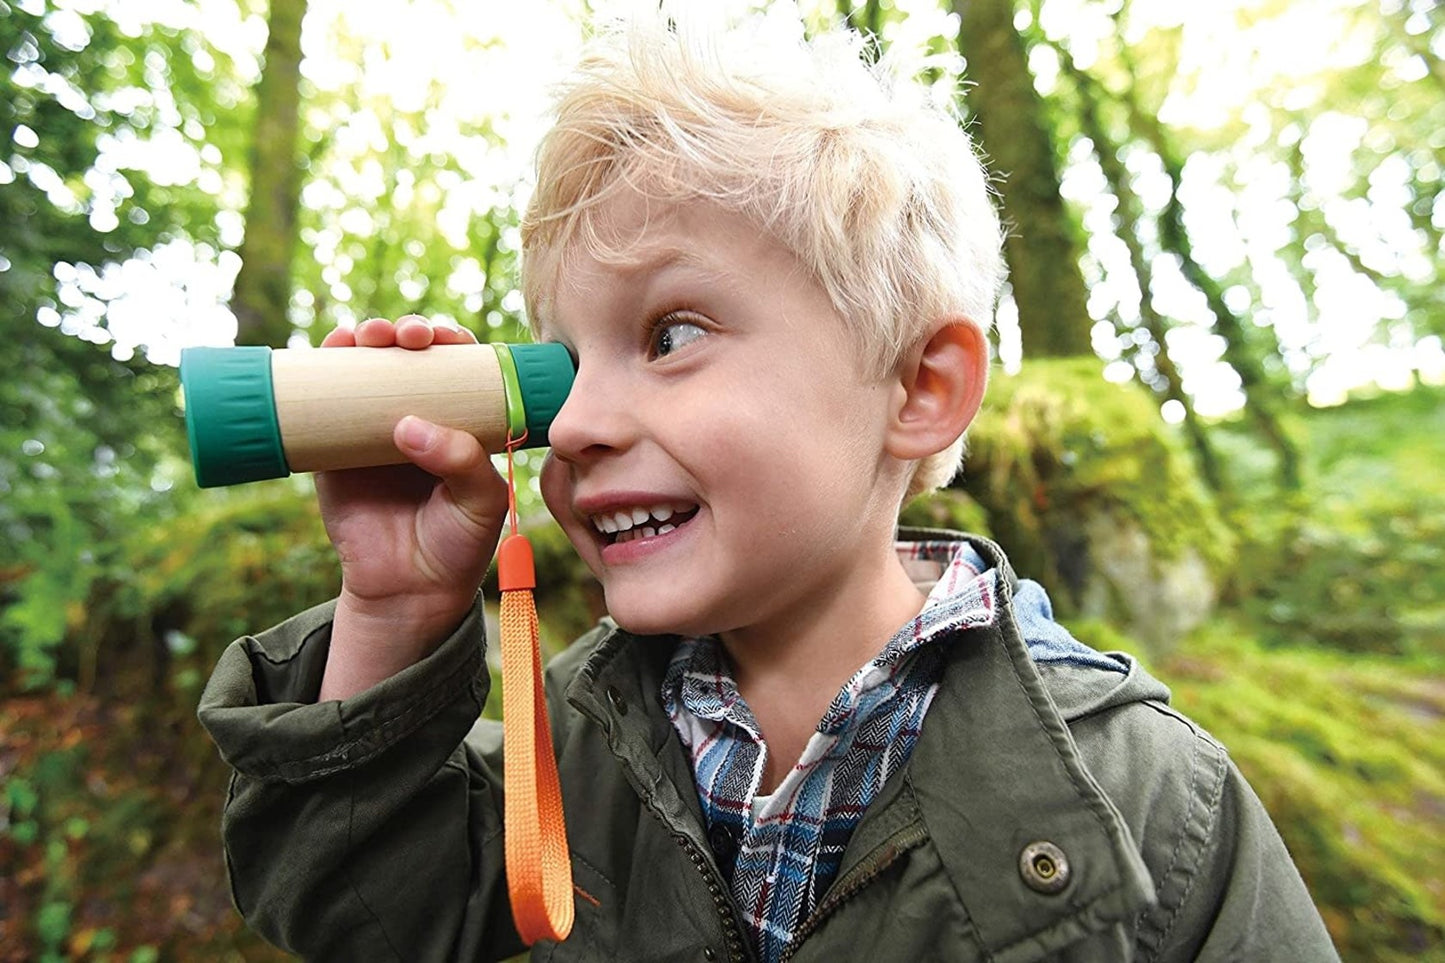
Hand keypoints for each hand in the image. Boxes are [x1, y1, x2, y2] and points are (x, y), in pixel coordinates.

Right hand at [315, 316, 509, 699]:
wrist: (408, 590)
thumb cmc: (456, 543)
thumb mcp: (481, 502)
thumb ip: (462, 462)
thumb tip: (407, 426)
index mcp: (460, 420)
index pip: (458, 367)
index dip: (451, 341)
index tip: (446, 338)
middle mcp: (416, 415)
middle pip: (408, 357)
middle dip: (406, 331)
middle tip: (407, 336)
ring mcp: (371, 429)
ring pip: (364, 369)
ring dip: (363, 339)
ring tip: (368, 337)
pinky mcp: (332, 449)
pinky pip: (320, 403)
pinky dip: (319, 370)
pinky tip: (325, 350)